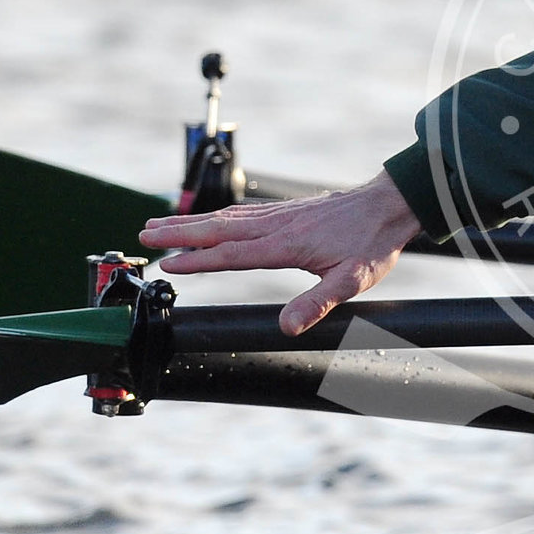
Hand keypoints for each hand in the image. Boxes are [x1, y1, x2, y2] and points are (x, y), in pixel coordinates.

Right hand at [139, 169, 423, 335]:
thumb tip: (287, 327)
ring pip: (224, 218)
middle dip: (177, 233)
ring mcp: (278, 216)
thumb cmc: (372, 244)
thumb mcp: (351, 281)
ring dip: (189, 222)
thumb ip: (318, 303)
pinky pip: (240, 212)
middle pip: (216, 229)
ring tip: (157, 224)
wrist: (391, 206)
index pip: (232, 255)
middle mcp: (275, 226)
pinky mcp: (284, 211)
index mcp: (285, 246)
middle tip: (142, 235)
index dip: (198, 260)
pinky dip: (215, 216)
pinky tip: (206, 220)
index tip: (167, 264)